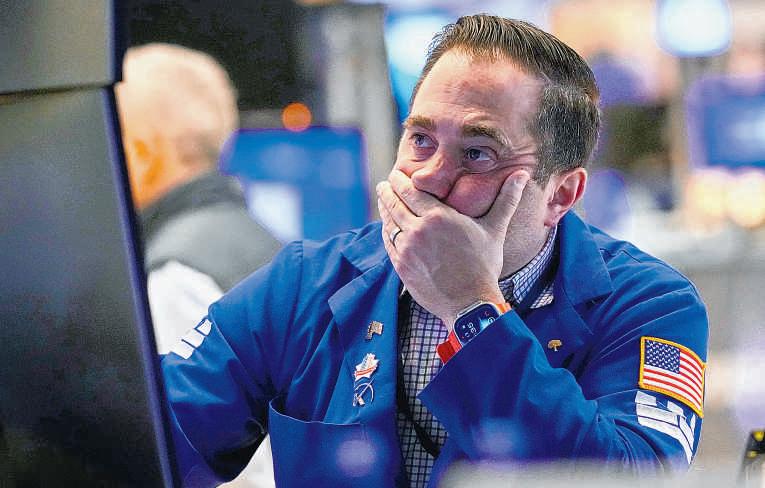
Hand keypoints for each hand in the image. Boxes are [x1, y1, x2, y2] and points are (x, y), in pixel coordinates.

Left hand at [376, 169, 528, 328]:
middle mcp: (418, 230)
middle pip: (395, 204)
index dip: (400, 181)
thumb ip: (506, 199)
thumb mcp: (494, 229)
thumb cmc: (484, 266)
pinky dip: (385, 231)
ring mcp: (406, 250)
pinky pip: (388, 243)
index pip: (411, 191)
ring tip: (382, 200)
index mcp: (438, 217)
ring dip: (384, 209)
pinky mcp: (401, 266)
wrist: (470, 304)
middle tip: (384, 183)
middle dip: (388, 191)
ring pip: (388, 223)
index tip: (396, 174)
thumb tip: (522, 175)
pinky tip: (387, 226)